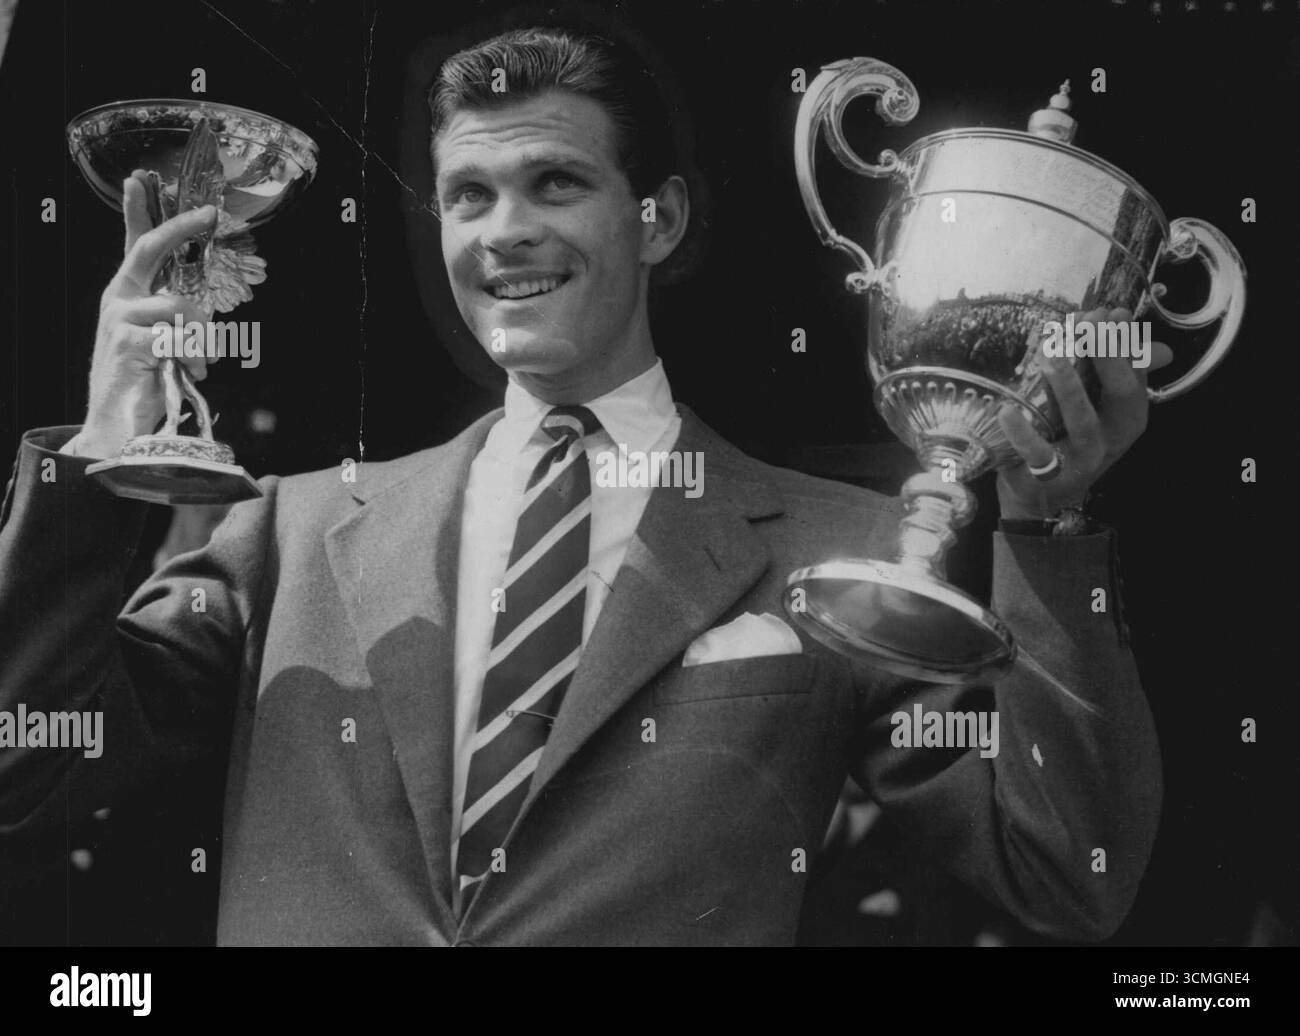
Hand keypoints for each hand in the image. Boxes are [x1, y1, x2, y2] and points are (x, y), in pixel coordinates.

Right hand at [68, 170, 216, 458]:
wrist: (118, 419)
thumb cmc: (146, 377)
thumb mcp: (163, 338)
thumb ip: (175, 315)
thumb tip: (204, 307)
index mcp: (128, 293)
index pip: (133, 244)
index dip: (140, 211)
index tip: (143, 179)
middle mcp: (120, 298)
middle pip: (150, 249)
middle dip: (180, 227)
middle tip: (208, 214)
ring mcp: (120, 318)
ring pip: (180, 304)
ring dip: (202, 335)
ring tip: (199, 360)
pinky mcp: (129, 341)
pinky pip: (179, 335)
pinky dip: (195, 355)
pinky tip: (191, 370)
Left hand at [995, 307, 1172, 520]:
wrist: (1040, 497)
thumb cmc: (1070, 440)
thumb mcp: (1097, 408)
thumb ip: (1120, 375)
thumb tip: (1160, 348)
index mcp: (1129, 417)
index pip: (1135, 374)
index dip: (1124, 343)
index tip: (1112, 312)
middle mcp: (1113, 439)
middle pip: (1120, 395)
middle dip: (1107, 356)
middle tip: (1089, 322)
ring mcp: (1083, 460)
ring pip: (1082, 423)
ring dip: (1069, 387)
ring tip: (1050, 357)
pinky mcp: (1047, 476)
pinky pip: (1036, 454)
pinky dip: (1022, 433)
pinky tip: (1007, 410)